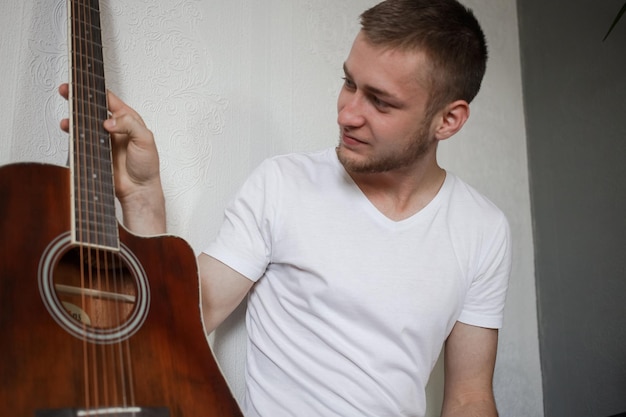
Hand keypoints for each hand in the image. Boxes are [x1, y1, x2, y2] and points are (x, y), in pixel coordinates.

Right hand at [59, 84, 166, 234]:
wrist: (138, 189)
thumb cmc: (147, 166)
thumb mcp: (146, 140)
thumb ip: (130, 125)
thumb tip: (110, 121)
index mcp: (128, 119)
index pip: (110, 100)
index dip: (96, 91)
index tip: (84, 84)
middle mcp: (115, 127)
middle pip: (93, 108)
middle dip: (79, 99)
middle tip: (67, 91)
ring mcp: (103, 138)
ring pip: (85, 123)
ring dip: (74, 117)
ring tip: (67, 116)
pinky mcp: (95, 150)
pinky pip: (81, 139)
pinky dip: (73, 133)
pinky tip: (69, 130)